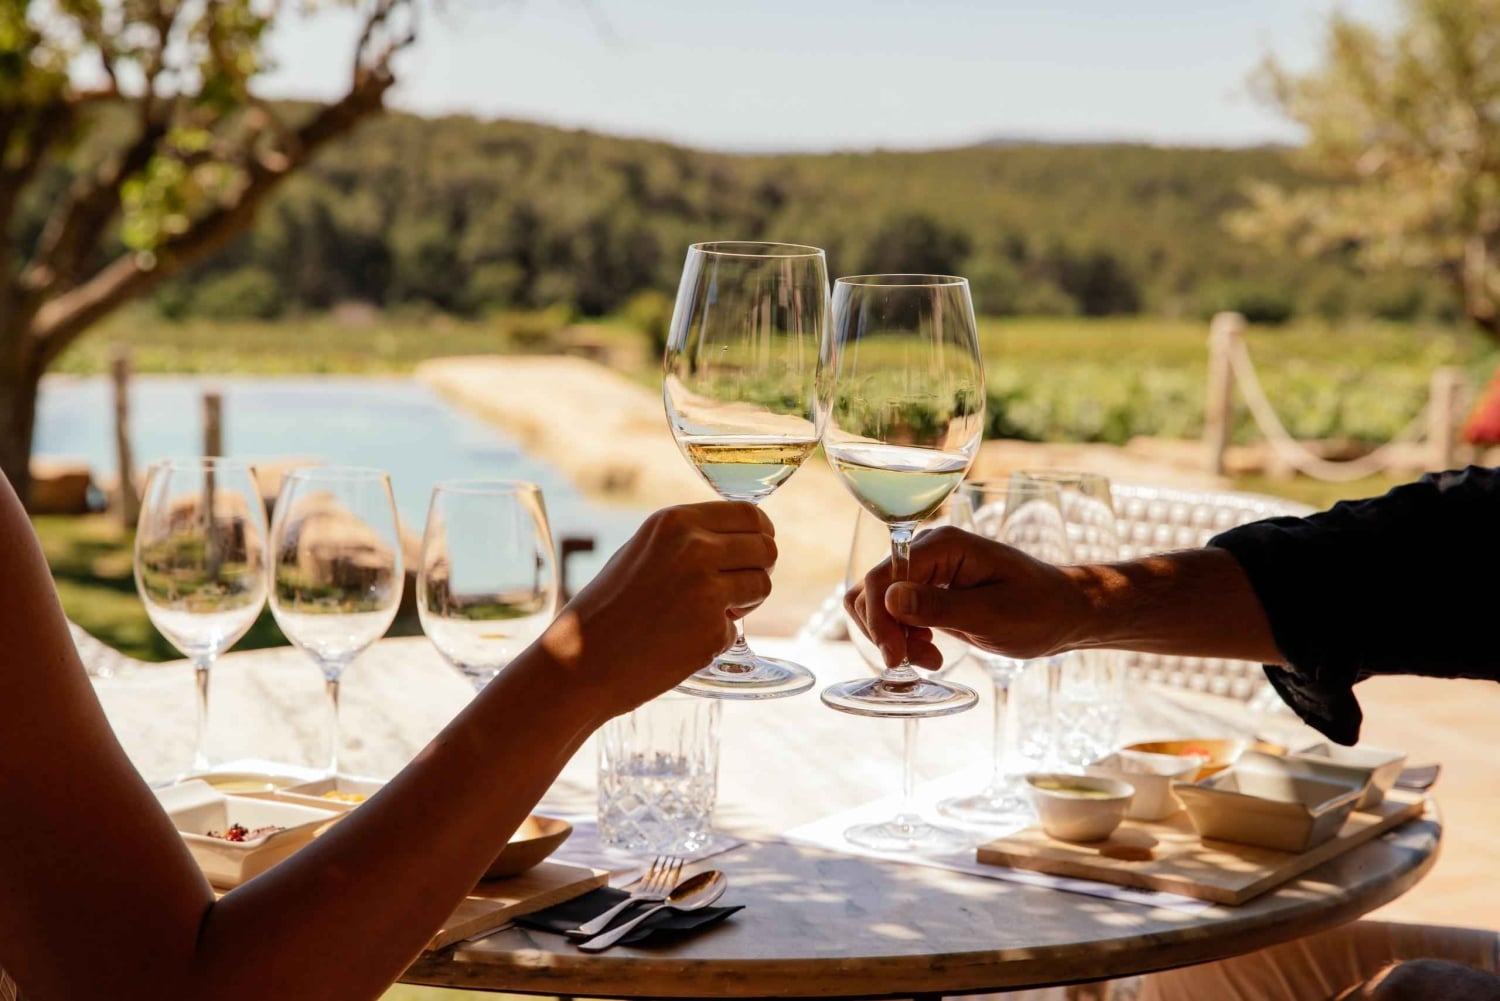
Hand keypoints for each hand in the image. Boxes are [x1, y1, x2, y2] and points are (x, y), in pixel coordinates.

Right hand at [541, 502, 775, 714]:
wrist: (579, 662)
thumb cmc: (607, 608)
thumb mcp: (643, 551)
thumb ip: (688, 540)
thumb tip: (741, 538)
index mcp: (675, 522)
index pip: (750, 514)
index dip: (761, 534)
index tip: (757, 551)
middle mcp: (695, 548)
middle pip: (766, 548)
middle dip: (760, 568)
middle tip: (737, 589)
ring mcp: (706, 589)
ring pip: (763, 585)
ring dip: (746, 602)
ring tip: (706, 614)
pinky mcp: (712, 629)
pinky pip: (738, 627)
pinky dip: (718, 636)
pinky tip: (683, 641)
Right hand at [845, 525, 1087, 668]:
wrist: (1064, 614)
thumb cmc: (1039, 610)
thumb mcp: (992, 614)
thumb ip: (938, 606)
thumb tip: (888, 598)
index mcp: (942, 546)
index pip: (883, 576)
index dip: (880, 618)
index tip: (895, 657)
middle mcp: (927, 553)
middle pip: (873, 590)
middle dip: (885, 631)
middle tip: (916, 662)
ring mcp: (926, 572)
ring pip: (878, 604)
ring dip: (892, 636)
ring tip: (929, 658)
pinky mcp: (929, 593)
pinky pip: (894, 614)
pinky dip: (902, 637)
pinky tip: (930, 652)